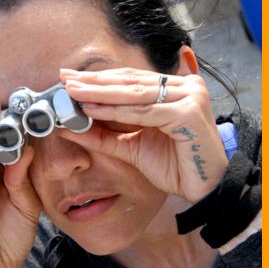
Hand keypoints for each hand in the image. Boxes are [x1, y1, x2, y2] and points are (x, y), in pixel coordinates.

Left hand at [59, 67, 227, 202]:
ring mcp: (189, 96)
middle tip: (66, 78)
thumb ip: (105, 134)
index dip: (99, 78)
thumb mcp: (131, 145)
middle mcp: (184, 86)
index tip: (71, 78)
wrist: (201, 189)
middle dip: (94, 81)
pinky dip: (115, 110)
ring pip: (134, 93)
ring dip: (100, 92)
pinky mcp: (189, 112)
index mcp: (173, 88)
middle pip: (130, 81)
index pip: (130, 79)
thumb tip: (71, 126)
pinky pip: (144, 111)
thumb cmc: (173, 165)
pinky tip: (92, 108)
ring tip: (74, 91)